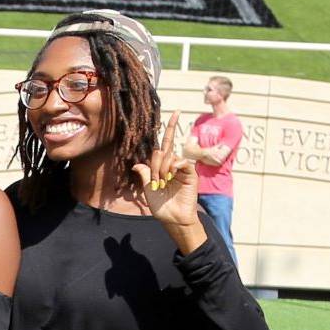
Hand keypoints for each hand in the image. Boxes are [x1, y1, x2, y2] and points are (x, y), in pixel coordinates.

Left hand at [133, 111, 205, 251]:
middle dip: (155, 165)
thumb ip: (144, 175)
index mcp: (163, 166)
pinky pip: (183, 162)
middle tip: (157, 181)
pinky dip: (175, 167)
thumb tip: (137, 164)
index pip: (165, 143)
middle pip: (163, 150)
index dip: (170, 127)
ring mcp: (183, 168)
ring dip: (162, 170)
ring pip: (169, 157)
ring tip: (163, 183)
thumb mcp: (148, 190)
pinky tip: (171, 176)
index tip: (177, 111)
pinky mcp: (191, 174)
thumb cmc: (161, 206)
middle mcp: (173, 164)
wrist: (173, 218)